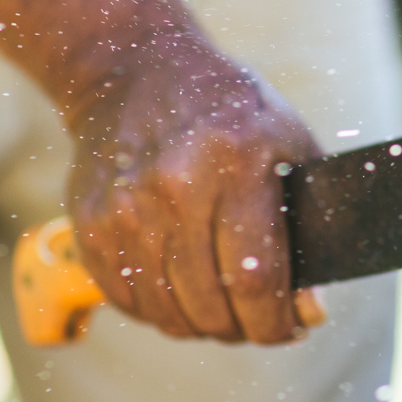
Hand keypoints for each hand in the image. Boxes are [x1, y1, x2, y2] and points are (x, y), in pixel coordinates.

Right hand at [63, 33, 318, 342]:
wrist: (136, 72)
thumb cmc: (230, 110)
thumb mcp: (288, 141)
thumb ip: (308, 224)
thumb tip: (310, 309)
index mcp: (235, 164)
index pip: (254, 278)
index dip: (276, 322)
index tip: (292, 329)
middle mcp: (175, 187)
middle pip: (210, 304)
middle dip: (244, 329)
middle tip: (260, 322)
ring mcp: (125, 208)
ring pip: (168, 312)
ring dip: (203, 326)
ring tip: (224, 309)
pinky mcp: (91, 224)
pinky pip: (129, 300)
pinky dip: (161, 311)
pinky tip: (183, 292)